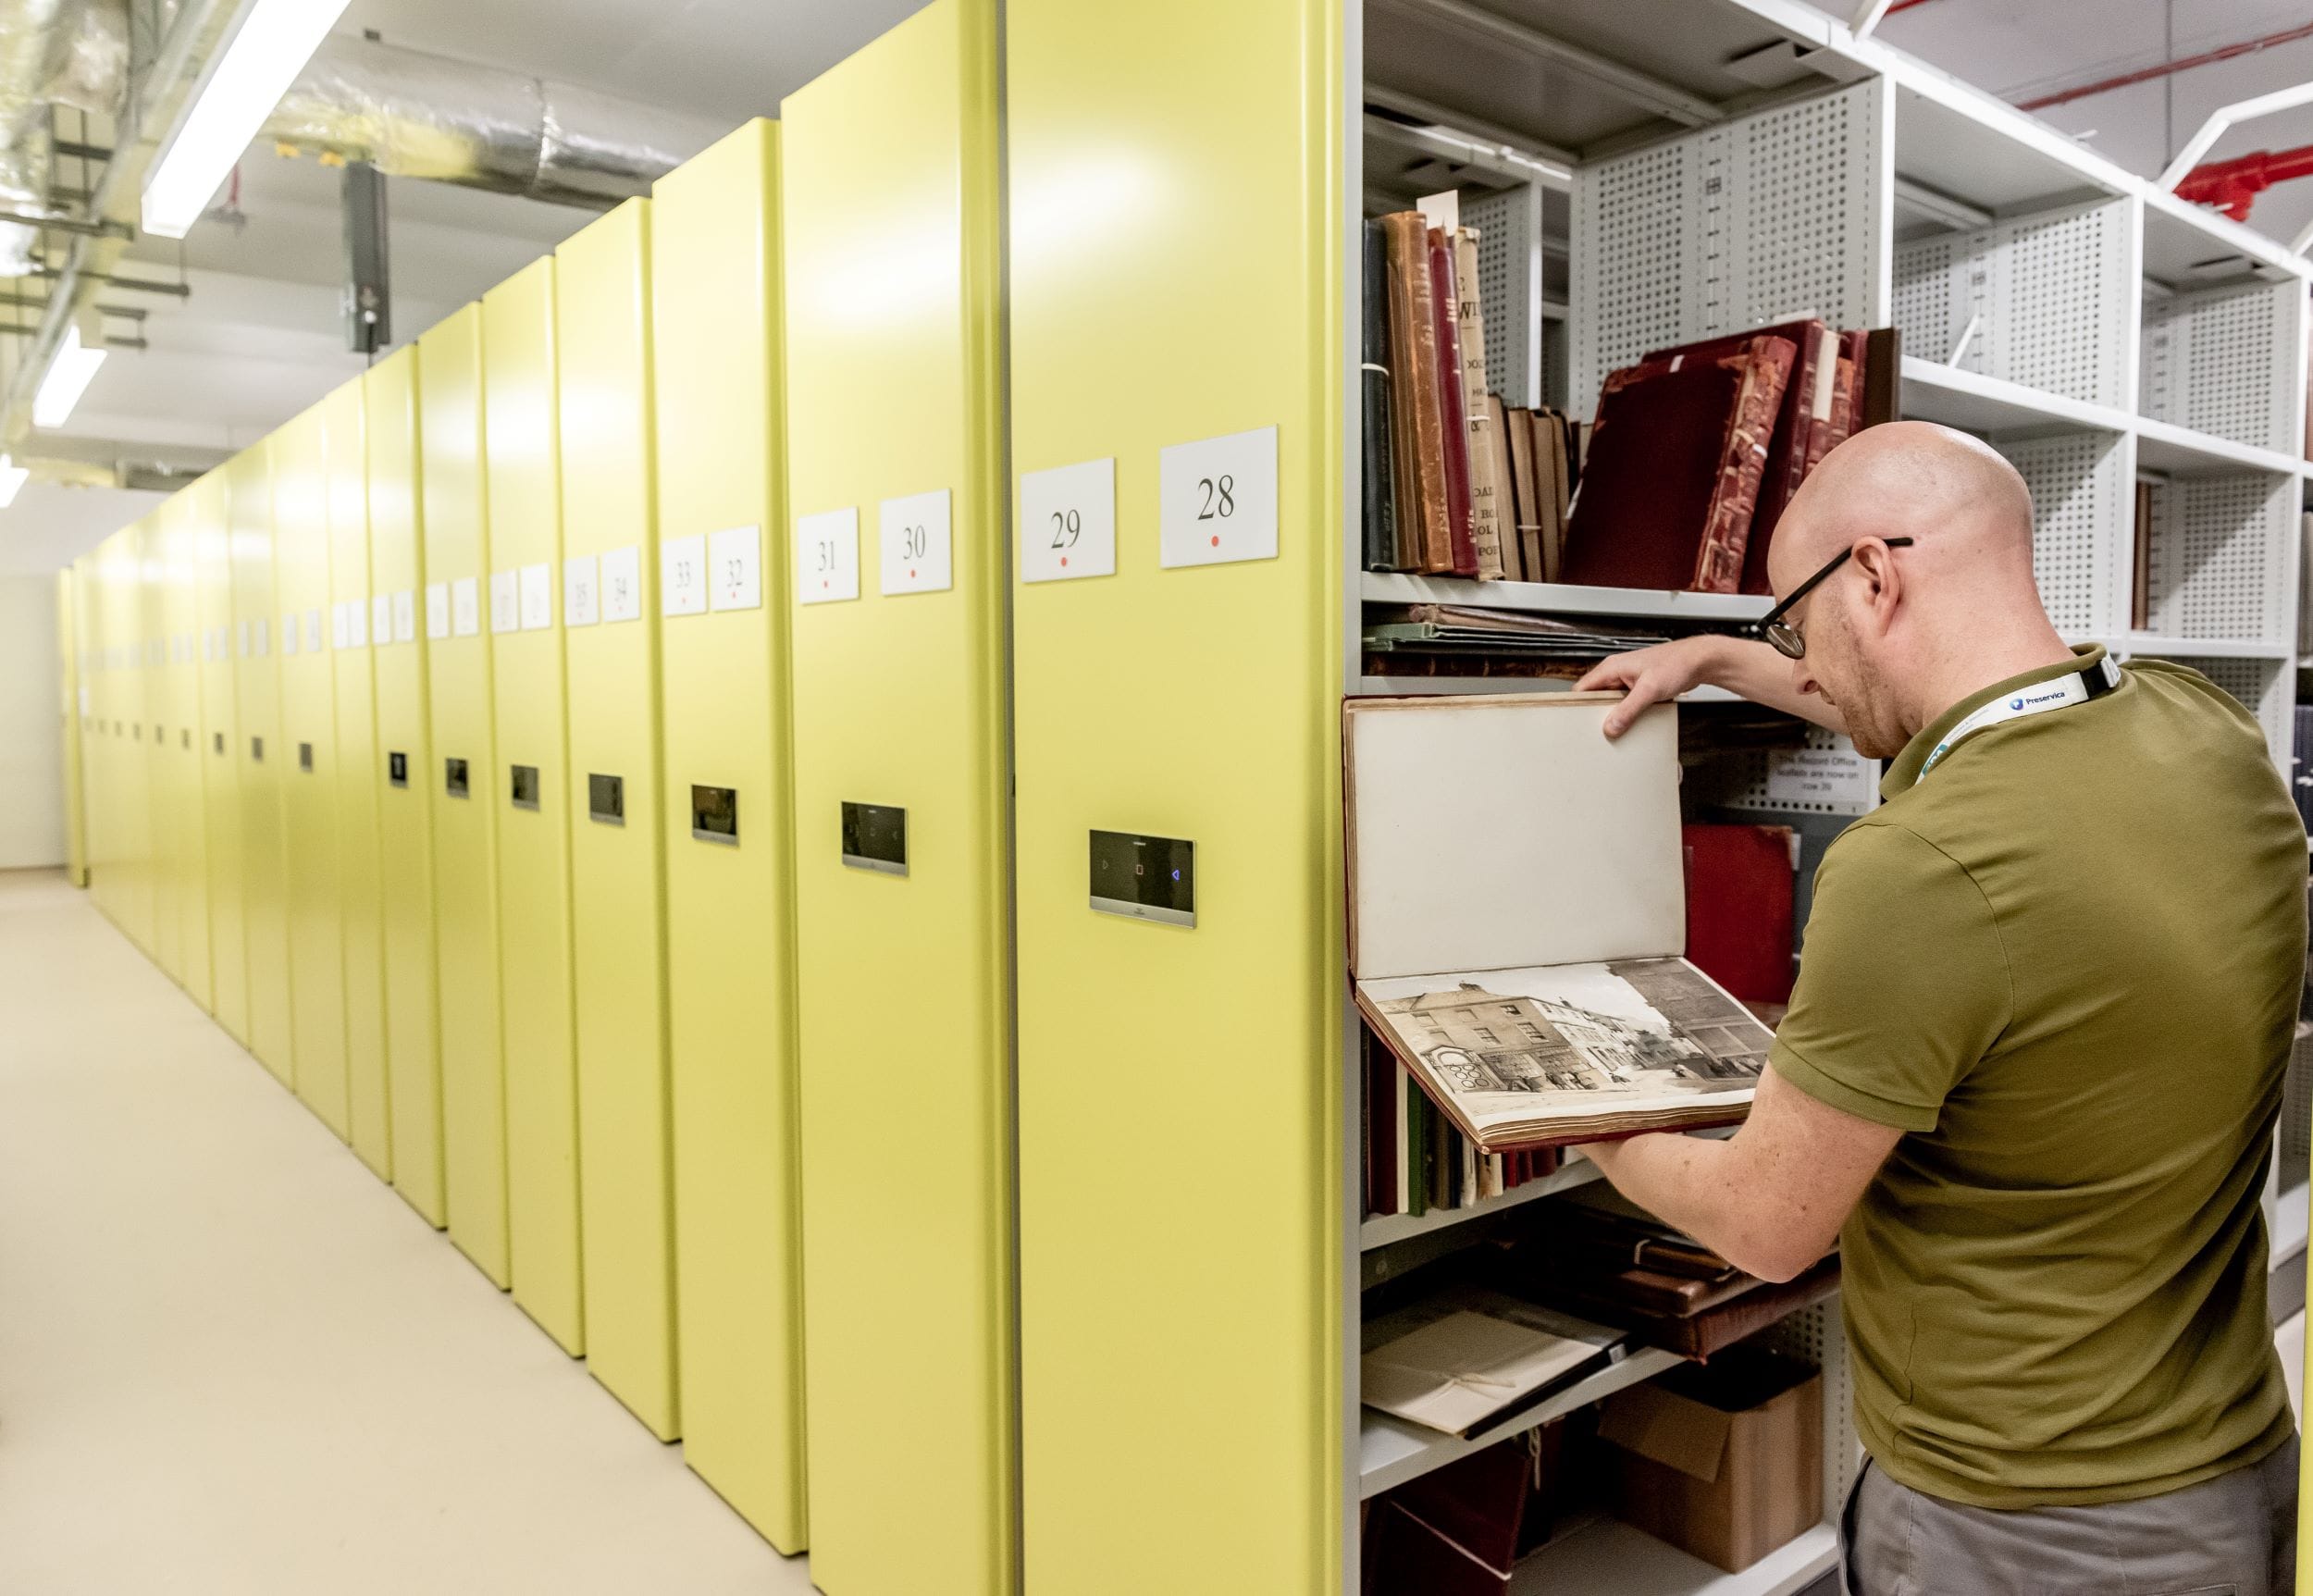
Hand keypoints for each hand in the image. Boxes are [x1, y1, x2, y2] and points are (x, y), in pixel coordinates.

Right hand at [1575, 636, 1726, 737]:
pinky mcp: (1638, 689)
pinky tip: (1632, 723)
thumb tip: (1611, 726)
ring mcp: (1627, 681)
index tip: (1578, 722)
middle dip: (1595, 714)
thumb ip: (1628, 709)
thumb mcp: (1650, 690)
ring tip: (1616, 728)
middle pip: (1594, 697)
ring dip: (1613, 715)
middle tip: (1598, 730)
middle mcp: (1616, 673)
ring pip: (1610, 702)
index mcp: (1611, 667)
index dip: (1577, 706)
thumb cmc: (1676, 664)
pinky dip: (1626, 714)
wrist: (1698, 661)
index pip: (1582, 688)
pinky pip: (1624, 704)